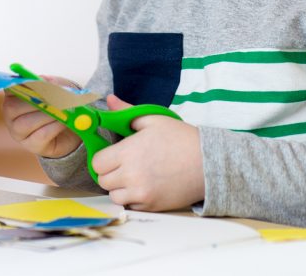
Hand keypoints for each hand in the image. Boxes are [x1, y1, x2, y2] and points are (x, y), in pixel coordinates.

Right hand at [2, 75, 81, 158]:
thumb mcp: (55, 87)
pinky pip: (40, 136)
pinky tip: (64, 122)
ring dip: (47, 115)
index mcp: (13, 95)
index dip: (21, 85)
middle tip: (56, 97)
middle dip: (37, 101)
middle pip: (14, 108)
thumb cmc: (58, 102)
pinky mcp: (32, 145)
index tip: (38, 82)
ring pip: (26, 123)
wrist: (71, 126)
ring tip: (63, 110)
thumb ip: (48, 83)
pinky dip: (54, 127)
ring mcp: (18, 132)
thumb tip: (44, 80)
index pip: (10, 88)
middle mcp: (10, 114)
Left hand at [92, 94, 203, 210]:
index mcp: (128, 152)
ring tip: (135, 176)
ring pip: (114, 195)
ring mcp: (141, 193)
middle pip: (103, 180)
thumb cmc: (181, 138)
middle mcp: (131, 175)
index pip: (97, 163)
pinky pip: (130, 205)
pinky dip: (133, 198)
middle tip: (124, 164)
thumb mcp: (154, 119)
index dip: (103, 158)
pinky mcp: (151, 206)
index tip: (113, 155)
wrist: (208, 163)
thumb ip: (126, 112)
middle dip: (110, 172)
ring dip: (120, 187)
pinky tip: (146, 185)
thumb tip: (109, 100)